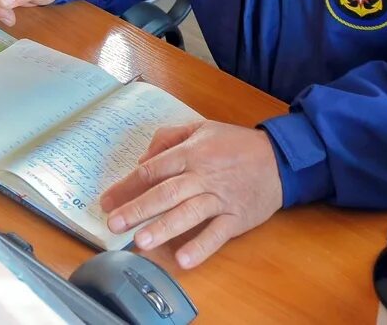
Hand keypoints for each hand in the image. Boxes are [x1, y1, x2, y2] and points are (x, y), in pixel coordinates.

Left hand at [100, 121, 283, 268]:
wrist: (279, 159)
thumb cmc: (235, 144)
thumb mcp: (200, 128)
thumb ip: (168, 138)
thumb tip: (143, 158)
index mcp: (190, 153)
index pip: (152, 170)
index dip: (127, 186)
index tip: (107, 201)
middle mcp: (202, 175)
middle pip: (165, 192)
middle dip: (137, 209)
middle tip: (114, 223)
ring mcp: (219, 198)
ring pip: (189, 213)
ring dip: (164, 227)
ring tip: (142, 241)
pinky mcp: (236, 218)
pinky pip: (217, 233)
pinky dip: (201, 246)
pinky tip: (183, 258)